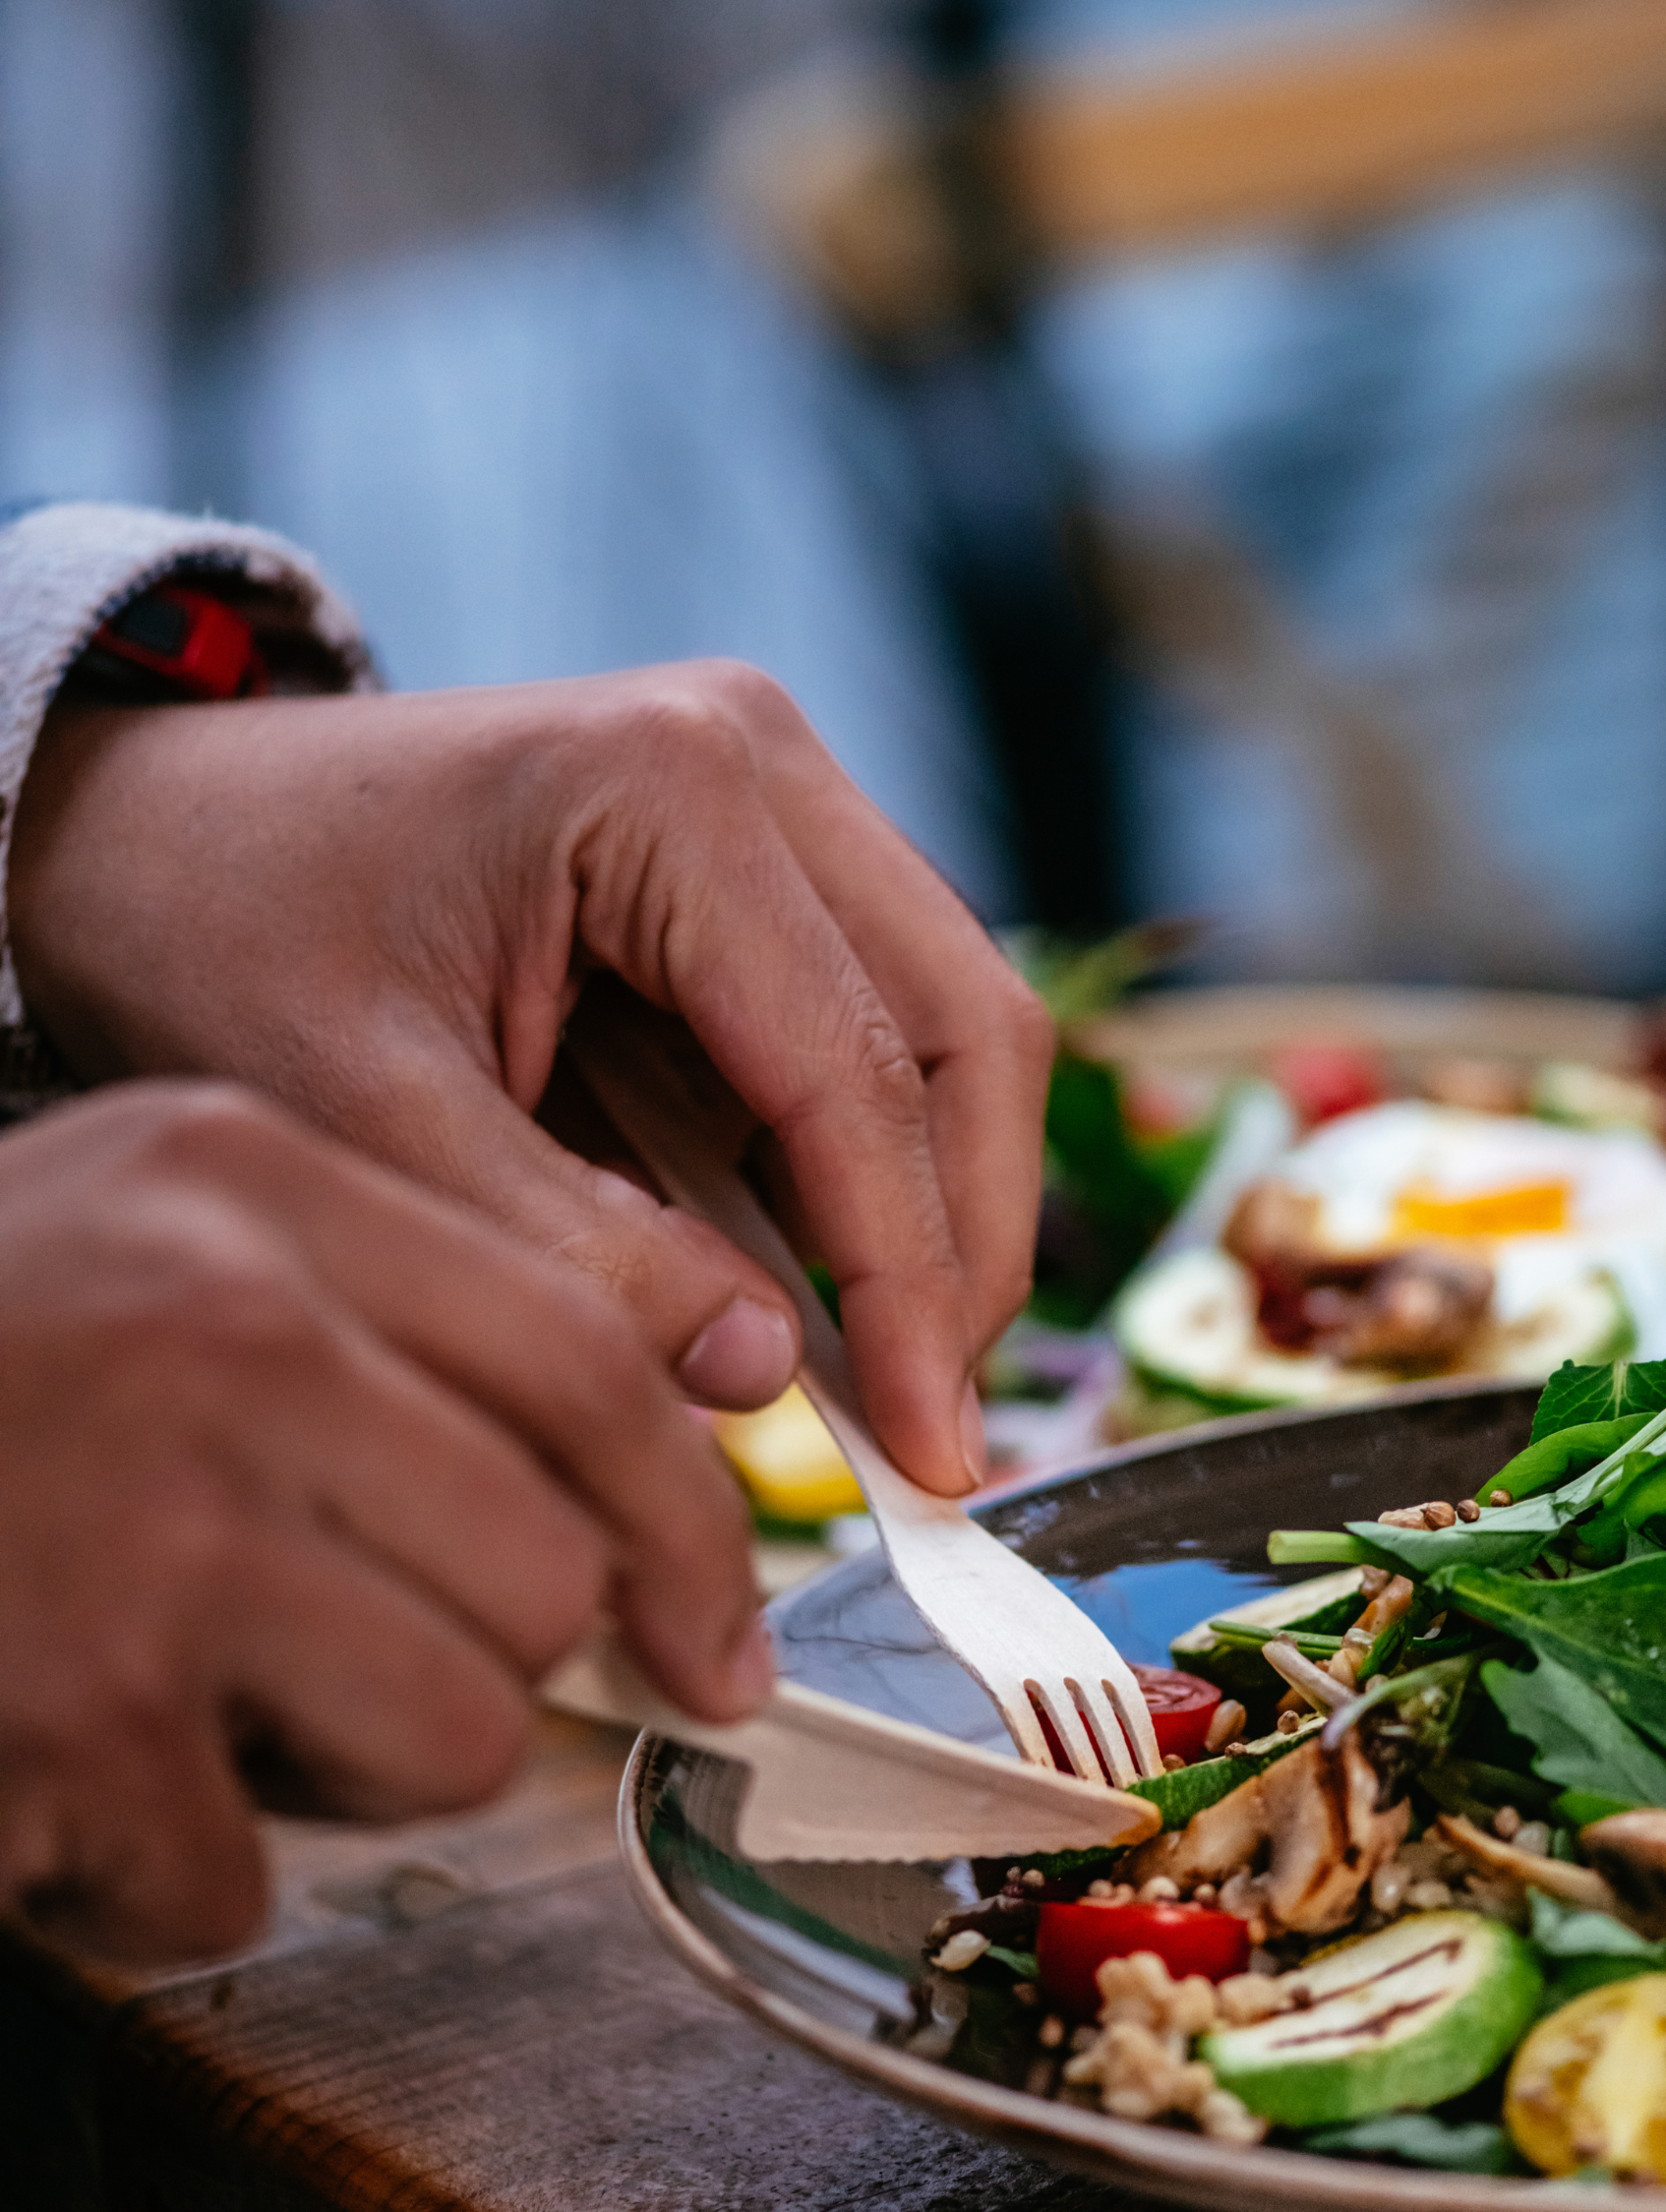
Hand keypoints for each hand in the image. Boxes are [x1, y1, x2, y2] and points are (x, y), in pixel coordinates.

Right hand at [0, 1082, 764, 1962]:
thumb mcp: (144, 1245)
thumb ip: (381, 1330)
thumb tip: (637, 1498)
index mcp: (250, 1186)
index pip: (589, 1358)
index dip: (688, 1523)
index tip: (712, 1633)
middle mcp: (215, 1327)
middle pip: (545, 1570)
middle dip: (485, 1664)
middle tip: (353, 1661)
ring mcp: (140, 1517)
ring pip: (452, 1731)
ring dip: (343, 1772)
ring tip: (200, 1713)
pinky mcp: (65, 1705)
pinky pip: (246, 1878)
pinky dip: (165, 1876)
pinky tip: (64, 1782)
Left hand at [11, 667, 1054, 1494]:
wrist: (149, 826)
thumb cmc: (223, 933)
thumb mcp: (366, 1119)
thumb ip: (571, 1256)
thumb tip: (765, 1371)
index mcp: (671, 789)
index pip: (861, 1070)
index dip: (911, 1278)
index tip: (927, 1449)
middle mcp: (759, 761)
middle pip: (970, 1029)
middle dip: (964, 1244)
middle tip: (929, 1425)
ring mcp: (774, 802)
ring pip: (949, 1032)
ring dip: (929, 1211)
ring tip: (880, 1382)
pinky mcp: (760, 865)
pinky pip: (870, 1033)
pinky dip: (861, 1171)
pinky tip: (809, 1287)